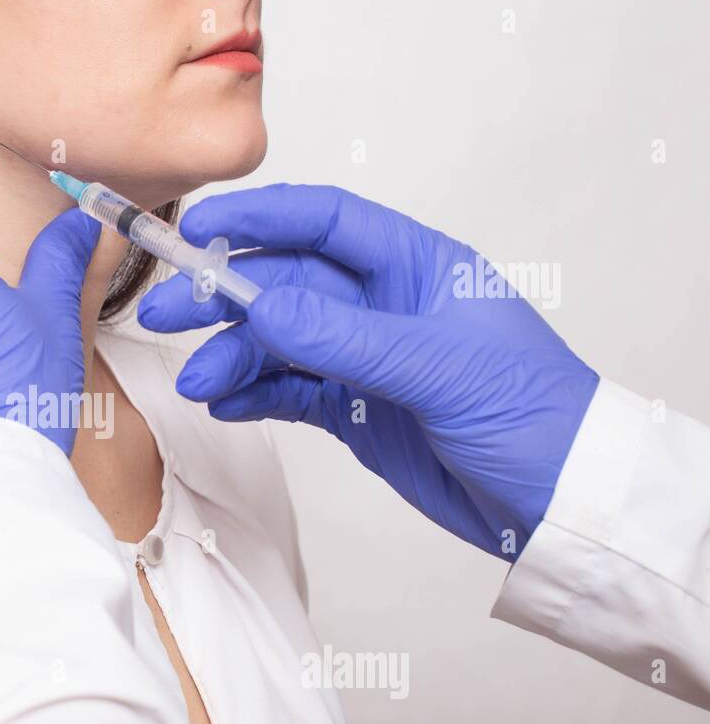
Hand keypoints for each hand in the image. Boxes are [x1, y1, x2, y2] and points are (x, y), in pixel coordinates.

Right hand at [137, 184, 598, 557]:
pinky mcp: (355, 411)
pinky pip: (290, 392)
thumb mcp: (438, 369)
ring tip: (200, 383)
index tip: (198, 228)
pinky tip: (227, 404)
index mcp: (417, 268)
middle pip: (286, 284)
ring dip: (233, 358)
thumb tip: (261, 307)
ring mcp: (366, 361)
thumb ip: (345, 338)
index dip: (260, 218)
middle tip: (164, 314)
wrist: (559, 504)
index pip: (326, 223)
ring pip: (279, 344)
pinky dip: (254, 396)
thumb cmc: (533, 417)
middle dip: (224, 296)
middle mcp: (384, 307)